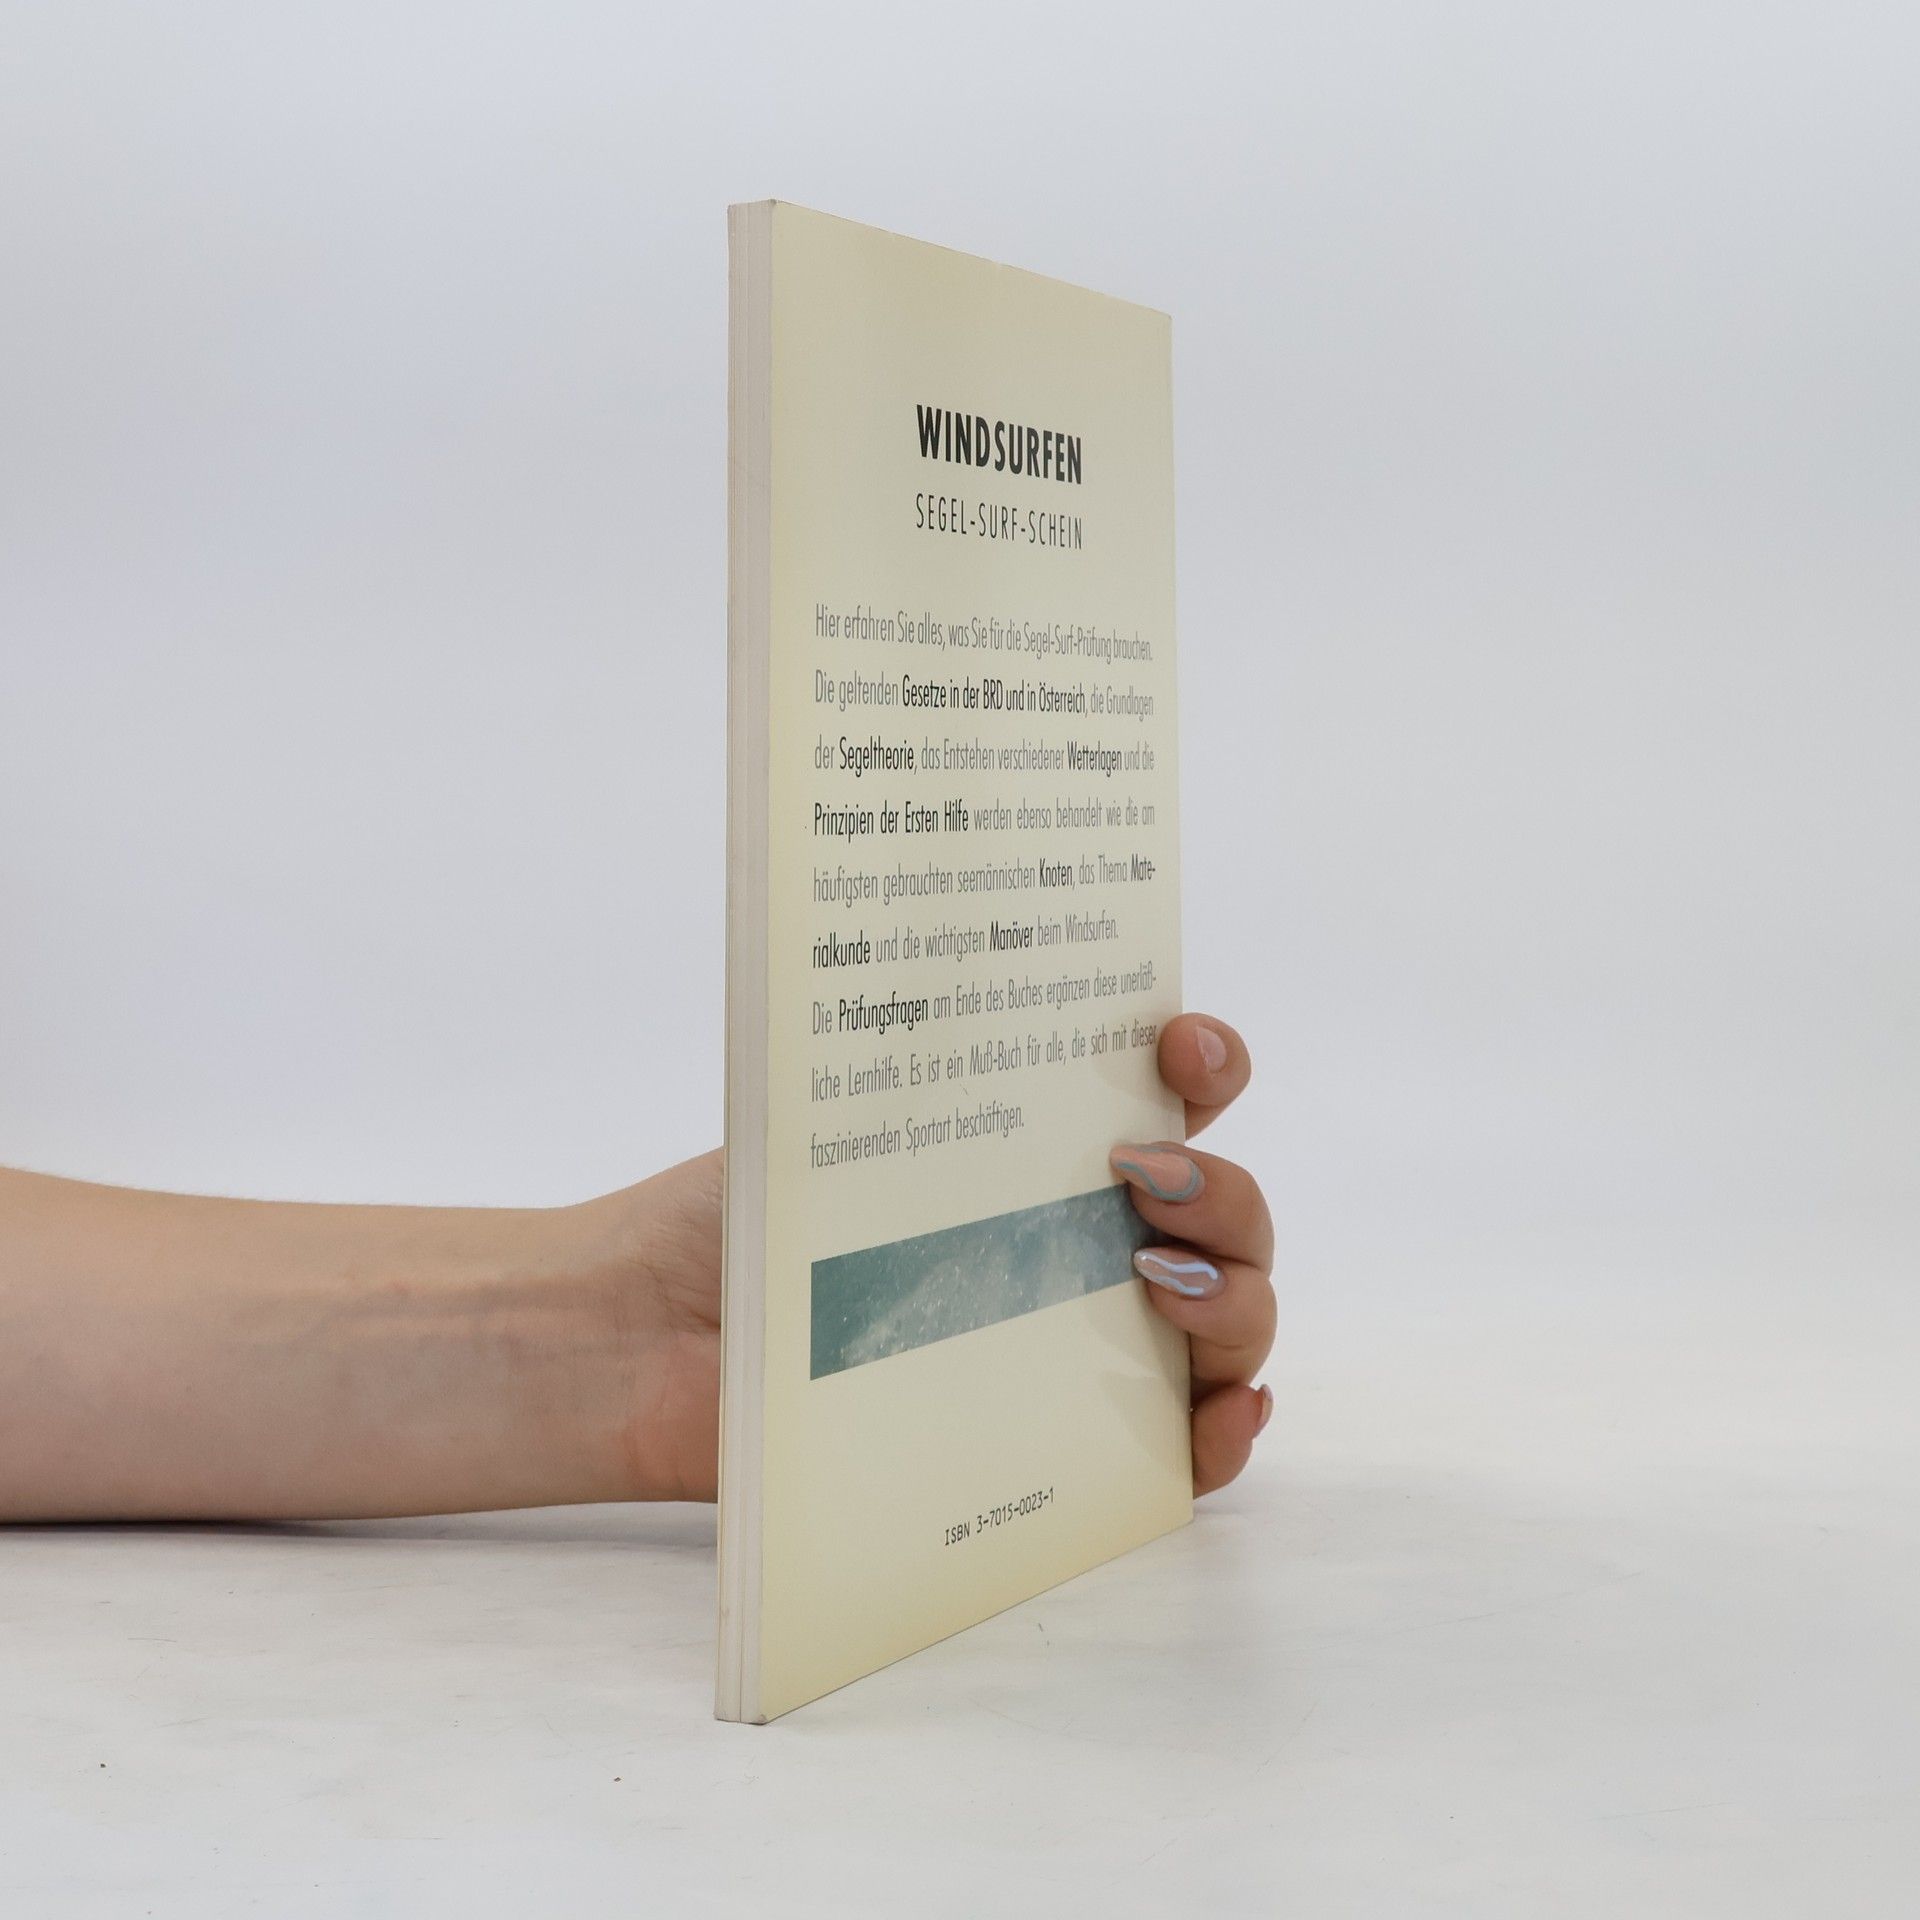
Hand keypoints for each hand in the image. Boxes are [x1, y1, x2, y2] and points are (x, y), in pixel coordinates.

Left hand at [597, 1008, 1272, 1502]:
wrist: (646, 1340)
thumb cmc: (734, 1215)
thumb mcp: (838, 1115)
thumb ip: (929, 1070)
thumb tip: (992, 990)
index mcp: (1039, 1144)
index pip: (1170, 1092)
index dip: (1206, 1060)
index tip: (1180, 1045)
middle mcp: (1074, 1235)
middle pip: (1225, 1214)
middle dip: (1224, 1191)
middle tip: (1142, 1182)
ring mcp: (1076, 1339)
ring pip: (1227, 1319)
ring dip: (1235, 1297)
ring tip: (1158, 1288)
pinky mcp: (1058, 1444)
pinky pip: (1181, 1450)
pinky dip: (1226, 1432)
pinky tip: (1223, 1410)